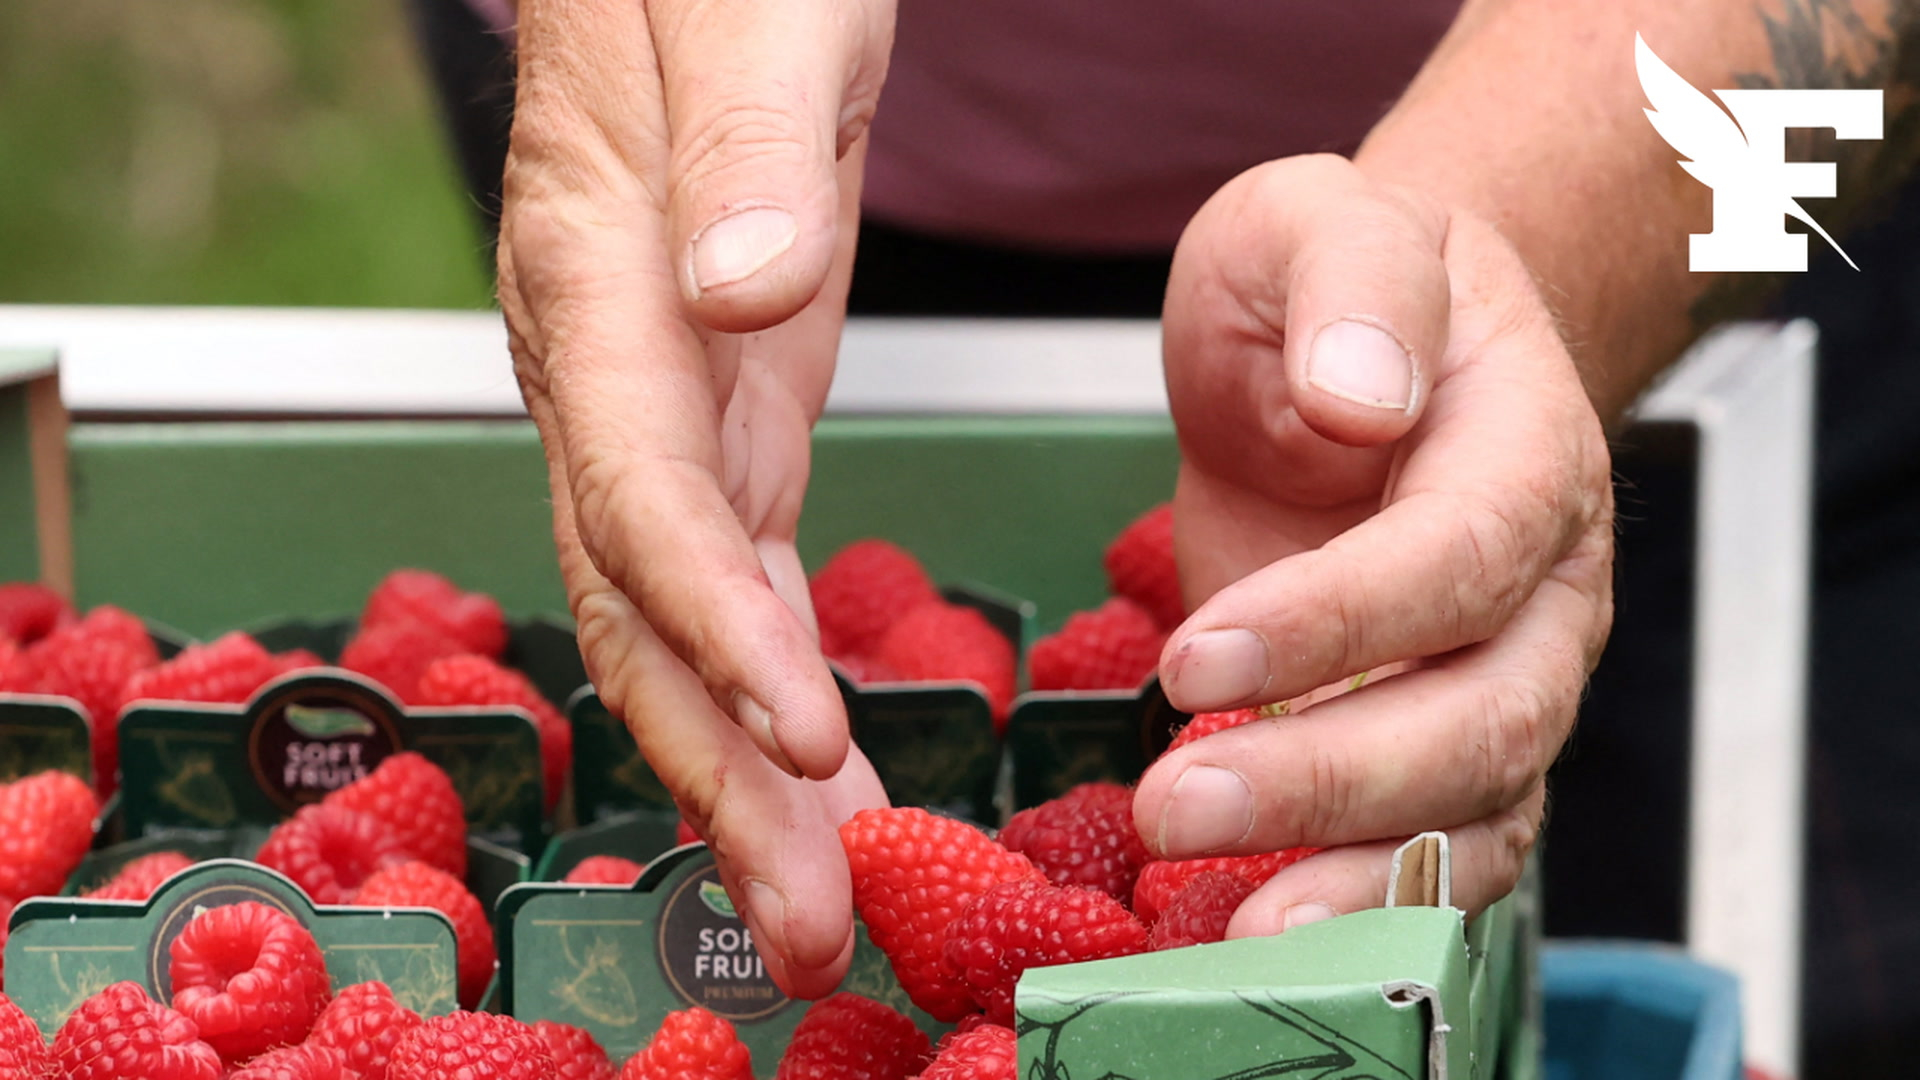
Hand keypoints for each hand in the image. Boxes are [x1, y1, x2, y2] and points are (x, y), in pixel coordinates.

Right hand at [496, 0, 894, 995]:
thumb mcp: (754, 14)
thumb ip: (744, 150)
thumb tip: (741, 294)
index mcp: (602, 278)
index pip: (641, 486)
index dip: (709, 619)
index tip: (801, 730)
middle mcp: (608, 369)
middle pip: (638, 600)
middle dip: (714, 767)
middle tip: (803, 916)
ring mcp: (658, 400)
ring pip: (675, 615)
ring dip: (736, 765)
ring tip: (811, 899)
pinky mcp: (722, 408)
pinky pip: (727, 571)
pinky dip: (765, 677)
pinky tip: (812, 765)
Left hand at [1134, 154, 1614, 929]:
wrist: (1357, 351)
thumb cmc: (1336, 286)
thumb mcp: (1321, 222)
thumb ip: (1351, 284)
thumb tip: (1359, 397)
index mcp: (1523, 447)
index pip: (1461, 553)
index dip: (1343, 620)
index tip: (1200, 658)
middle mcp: (1539, 583)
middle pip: (1486, 713)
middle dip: (1335, 778)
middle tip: (1181, 808)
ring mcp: (1499, 672)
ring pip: (1474, 805)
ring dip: (1355, 872)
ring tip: (1235, 926)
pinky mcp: (1430, 732)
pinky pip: (1437, 841)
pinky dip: (1367, 900)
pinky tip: (1265, 931)